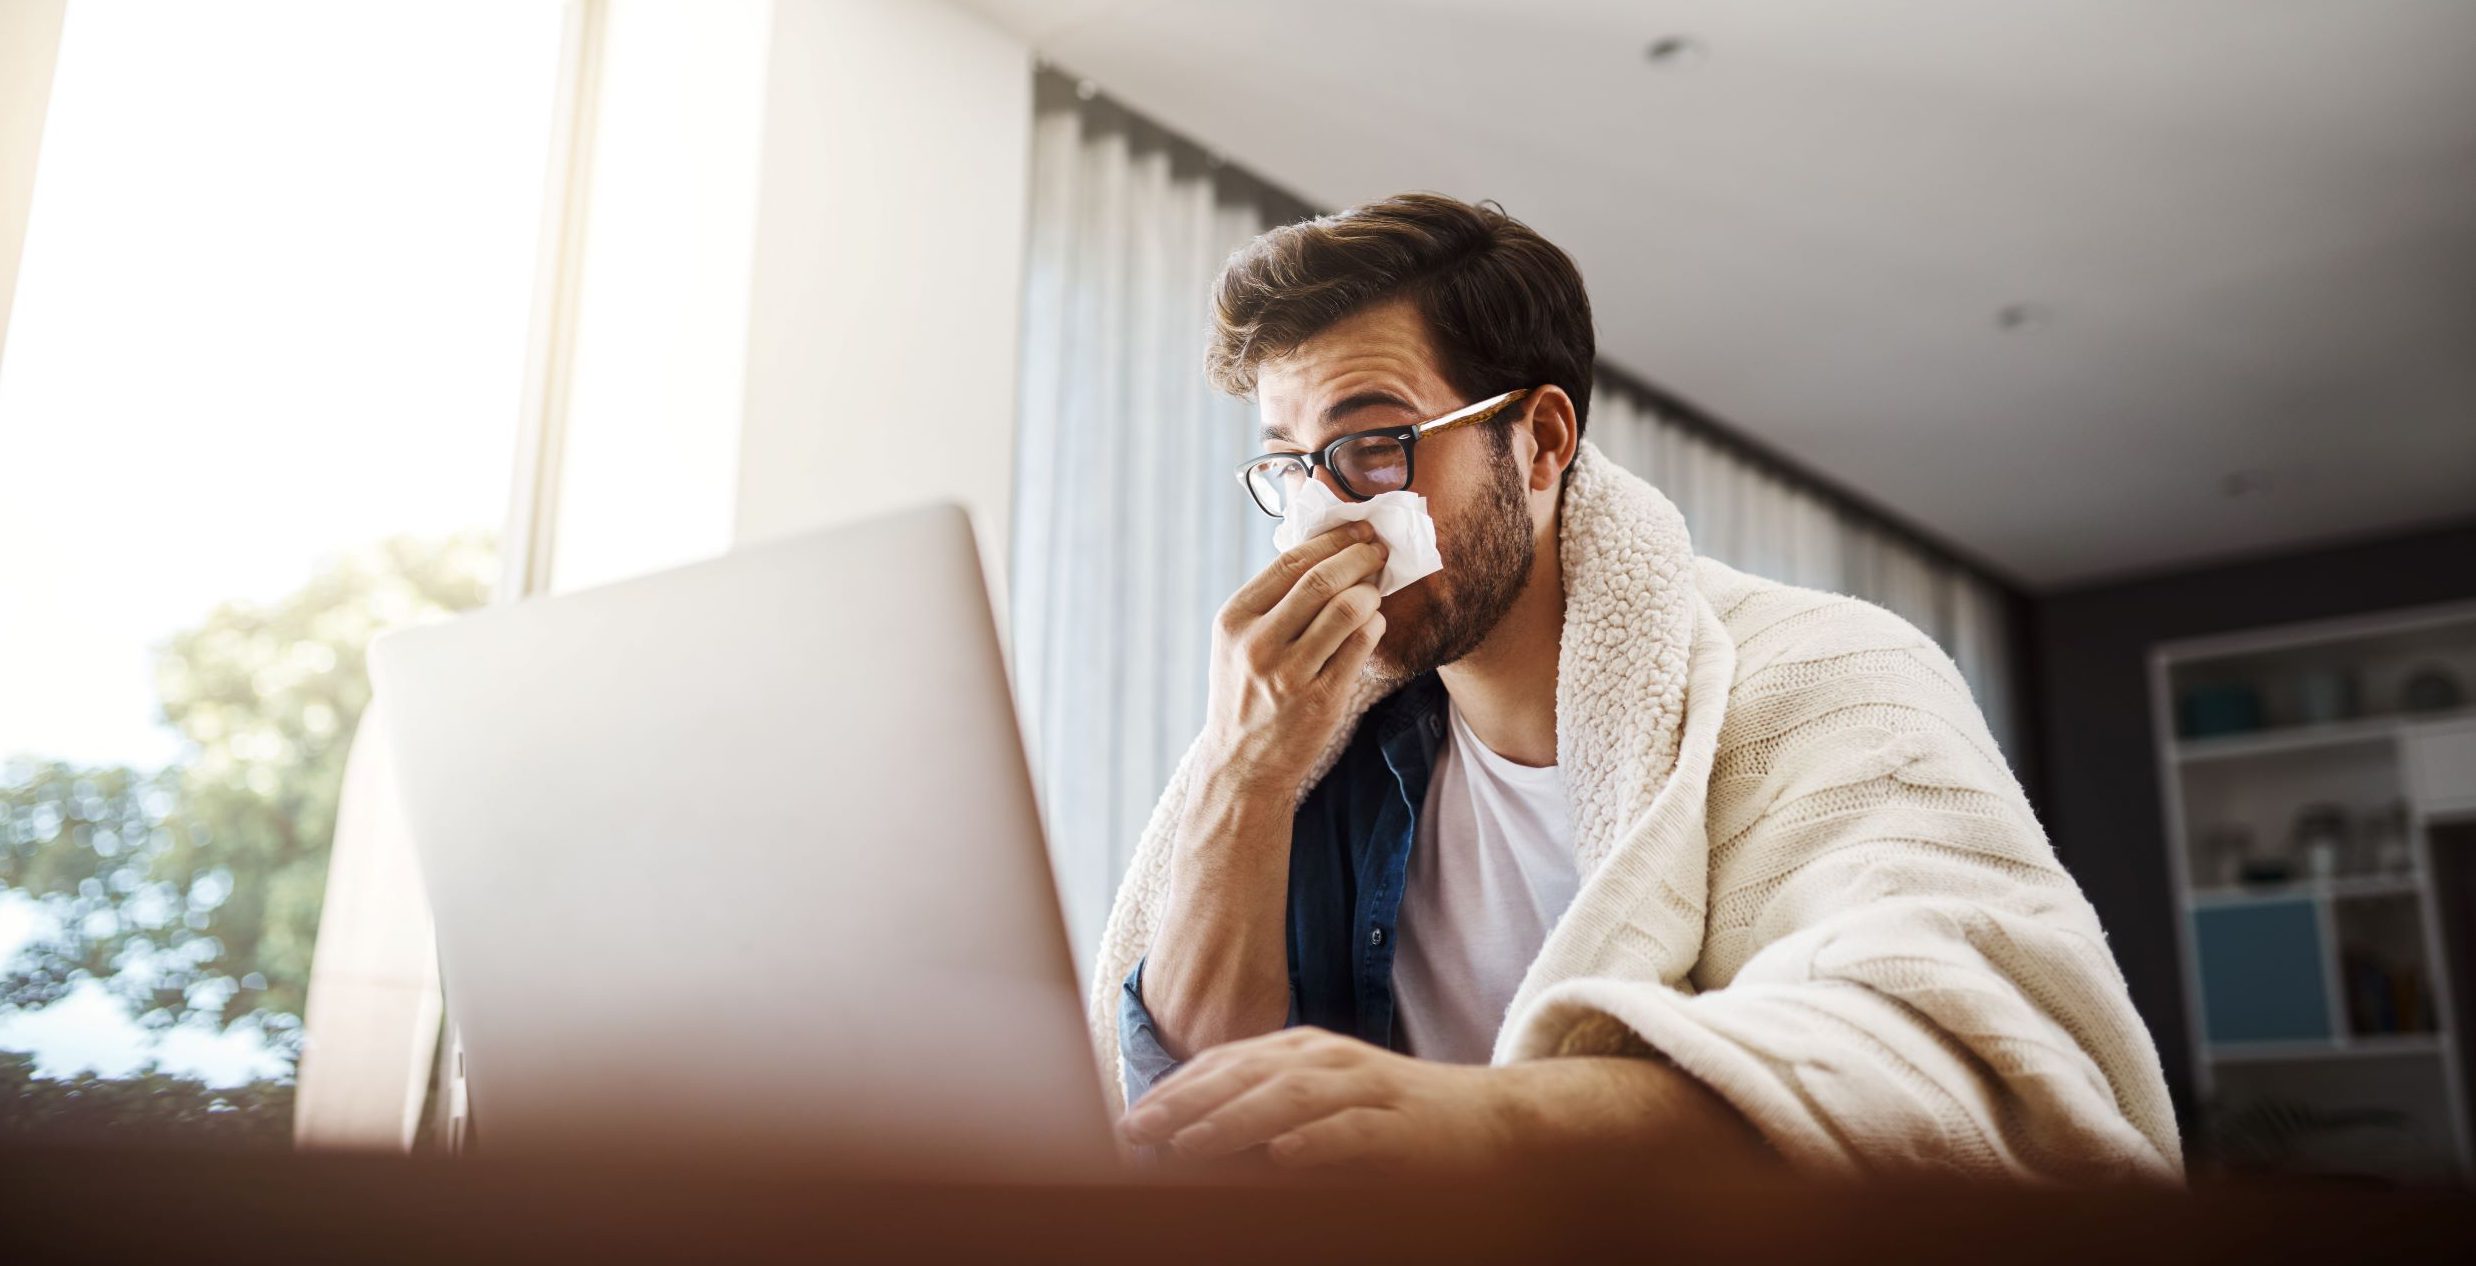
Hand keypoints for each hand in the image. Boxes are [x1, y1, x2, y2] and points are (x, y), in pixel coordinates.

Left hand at [1119, 1027, 1511, 1172]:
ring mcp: (1367, 1087)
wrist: (1485, 1120)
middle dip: (1186, 1102)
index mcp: (1302, 1051)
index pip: (1226, 1061)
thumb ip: (1262, 1115)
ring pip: (1290, 1098)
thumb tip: (1187, 1140)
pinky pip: (1352, 1131)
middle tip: (1137, 1131)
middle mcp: (1329, 1059)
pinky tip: (1280, 1158)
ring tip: (1186, 1145)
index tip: (1131, 1119)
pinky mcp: (1400, 1125)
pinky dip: (1315, 1142)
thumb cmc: (1388, 1119)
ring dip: (1234, 1121)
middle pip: (1246, 1073)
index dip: (1176, 1088)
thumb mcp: (1319, 1105)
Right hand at [1200, 521, 1388, 796]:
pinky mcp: (1321, 700)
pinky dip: (1375, 626)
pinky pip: (1361, 646)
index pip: (1289, 563)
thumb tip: (1324, 550)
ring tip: (1374, 591)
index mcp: (1234, 620)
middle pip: (1322, 580)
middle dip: (1360, 558)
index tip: (1357, 531)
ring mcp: (1289, 674)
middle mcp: (1258, 644)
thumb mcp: (1238, 642)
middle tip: (1378, 551)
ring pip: (1347, 610)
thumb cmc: (1246, 692)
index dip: (1331, 541)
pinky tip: (1374, 624)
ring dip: (1370, 592)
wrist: (1242, 763)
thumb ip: (1271, 600)